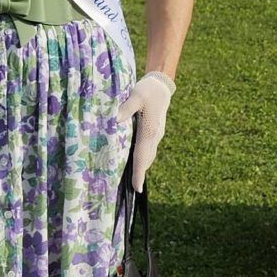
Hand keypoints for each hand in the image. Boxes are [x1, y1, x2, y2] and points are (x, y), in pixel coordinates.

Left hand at [120, 69, 174, 187]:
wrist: (161, 86)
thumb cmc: (147, 90)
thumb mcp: (136, 95)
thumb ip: (126, 107)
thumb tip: (115, 120)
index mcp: (150, 130)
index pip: (142, 155)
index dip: (139, 172)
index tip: (137, 188)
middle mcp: (155, 136)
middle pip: (146, 159)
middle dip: (140, 174)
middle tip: (133, 190)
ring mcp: (156, 135)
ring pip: (148, 155)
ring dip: (141, 168)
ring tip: (133, 181)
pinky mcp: (154, 132)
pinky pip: (148, 149)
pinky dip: (142, 158)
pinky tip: (136, 163)